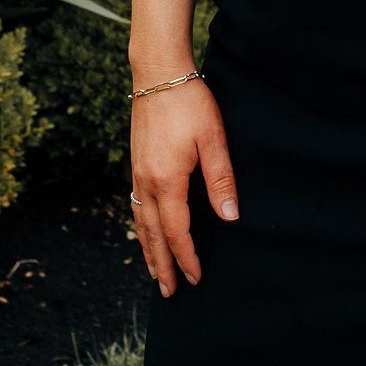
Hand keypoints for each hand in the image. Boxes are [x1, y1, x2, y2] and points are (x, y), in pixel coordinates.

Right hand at [129, 76, 239, 296]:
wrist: (158, 73)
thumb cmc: (190, 103)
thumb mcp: (213, 140)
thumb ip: (221, 181)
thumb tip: (230, 219)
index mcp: (167, 181)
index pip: (177, 231)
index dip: (187, 257)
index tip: (196, 278)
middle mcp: (146, 182)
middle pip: (154, 234)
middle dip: (163, 265)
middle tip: (170, 292)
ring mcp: (137, 173)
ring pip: (141, 222)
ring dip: (148, 250)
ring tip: (155, 272)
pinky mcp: (136, 163)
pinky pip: (136, 206)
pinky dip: (141, 227)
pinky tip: (146, 231)